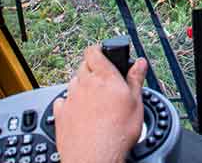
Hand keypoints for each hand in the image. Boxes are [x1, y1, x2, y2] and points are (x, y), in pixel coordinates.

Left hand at [54, 46, 147, 162]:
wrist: (94, 157)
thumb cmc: (116, 132)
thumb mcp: (136, 103)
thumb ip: (136, 79)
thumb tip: (140, 63)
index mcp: (103, 76)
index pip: (94, 51)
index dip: (98, 50)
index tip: (102, 53)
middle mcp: (83, 84)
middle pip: (83, 66)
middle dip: (91, 69)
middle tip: (103, 81)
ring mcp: (70, 99)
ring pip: (73, 83)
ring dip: (81, 86)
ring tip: (93, 99)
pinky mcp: (60, 114)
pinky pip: (62, 101)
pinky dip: (69, 103)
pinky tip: (78, 112)